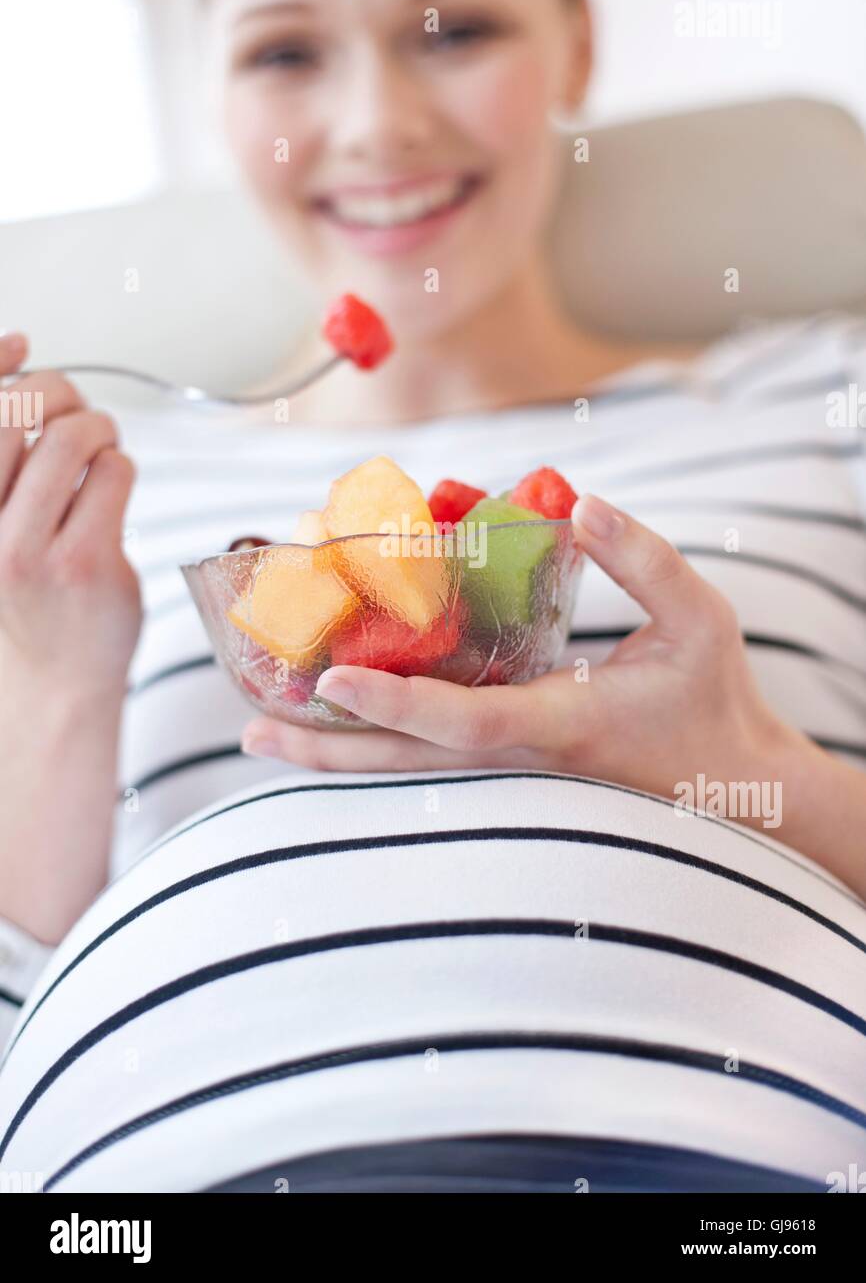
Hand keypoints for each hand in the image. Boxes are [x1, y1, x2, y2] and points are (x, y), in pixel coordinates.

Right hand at [0, 332, 141, 941]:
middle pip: (20, 409)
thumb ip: (1, 476)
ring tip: (101, 449)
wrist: (44, 704)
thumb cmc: (18, 616)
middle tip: (77, 414)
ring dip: (98, 427)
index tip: (21, 341)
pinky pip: (115, 474)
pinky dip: (120, 467)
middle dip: (59, 393)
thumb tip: (24, 375)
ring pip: (73, 435)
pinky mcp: (87, 564)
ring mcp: (28, 549)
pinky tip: (114, 490)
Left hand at [241, 493, 797, 803]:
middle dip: (329, 750)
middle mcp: (524, 757)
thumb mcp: (700, 618)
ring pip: (410, 769)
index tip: (332, 677)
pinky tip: (333, 722)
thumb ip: (643, 559)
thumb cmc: (716, 699)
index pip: (466, 723)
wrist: (734, 786)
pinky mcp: (513, 765)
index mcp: (563, 723)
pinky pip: (429, 760)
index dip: (398, 704)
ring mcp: (514, 772)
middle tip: (250, 731)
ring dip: (337, 752)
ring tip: (262, 734)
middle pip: (410, 764)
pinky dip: (375, 741)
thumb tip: (581, 503)